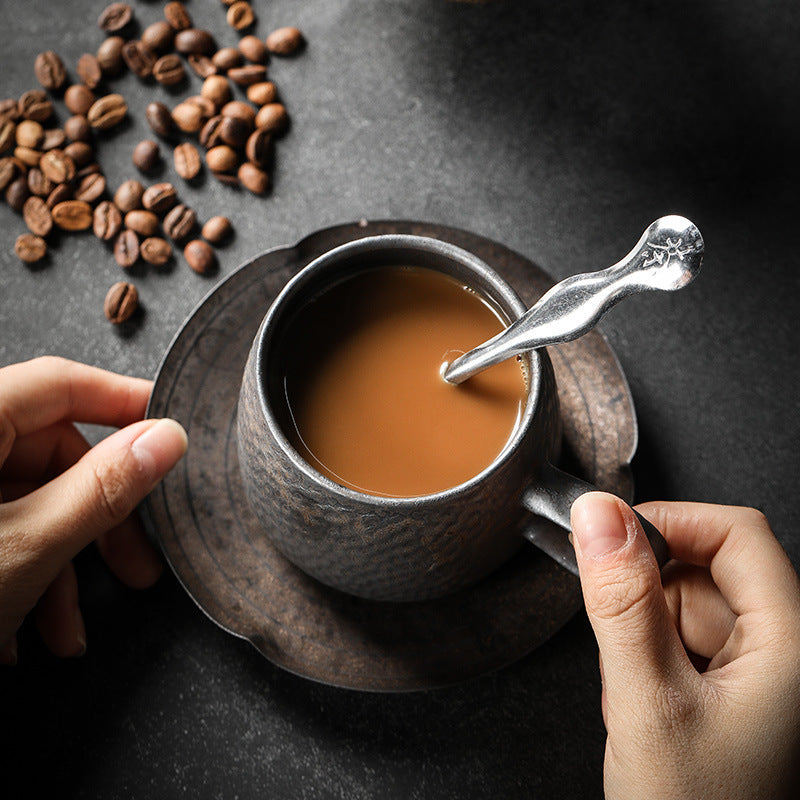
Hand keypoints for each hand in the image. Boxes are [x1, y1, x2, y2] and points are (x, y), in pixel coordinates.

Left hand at [0, 356, 186, 663]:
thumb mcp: (26, 546)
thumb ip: (103, 486)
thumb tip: (166, 438)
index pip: (60, 385)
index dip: (124, 403)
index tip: (172, 429)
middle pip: (50, 457)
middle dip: (97, 523)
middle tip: (137, 567)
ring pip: (25, 506)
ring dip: (58, 570)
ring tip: (66, 634)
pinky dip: (15, 581)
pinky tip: (13, 636)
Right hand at [570, 493, 799, 799]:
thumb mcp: (646, 703)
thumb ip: (621, 603)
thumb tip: (598, 516)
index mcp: (792, 645)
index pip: (735, 534)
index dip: (670, 523)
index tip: (611, 539)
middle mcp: (786, 652)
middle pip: (706, 571)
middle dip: (649, 601)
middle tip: (624, 657)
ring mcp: (761, 675)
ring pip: (687, 609)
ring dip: (645, 638)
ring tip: (638, 700)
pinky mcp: (734, 695)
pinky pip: (684, 645)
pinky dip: (651, 664)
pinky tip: (647, 711)